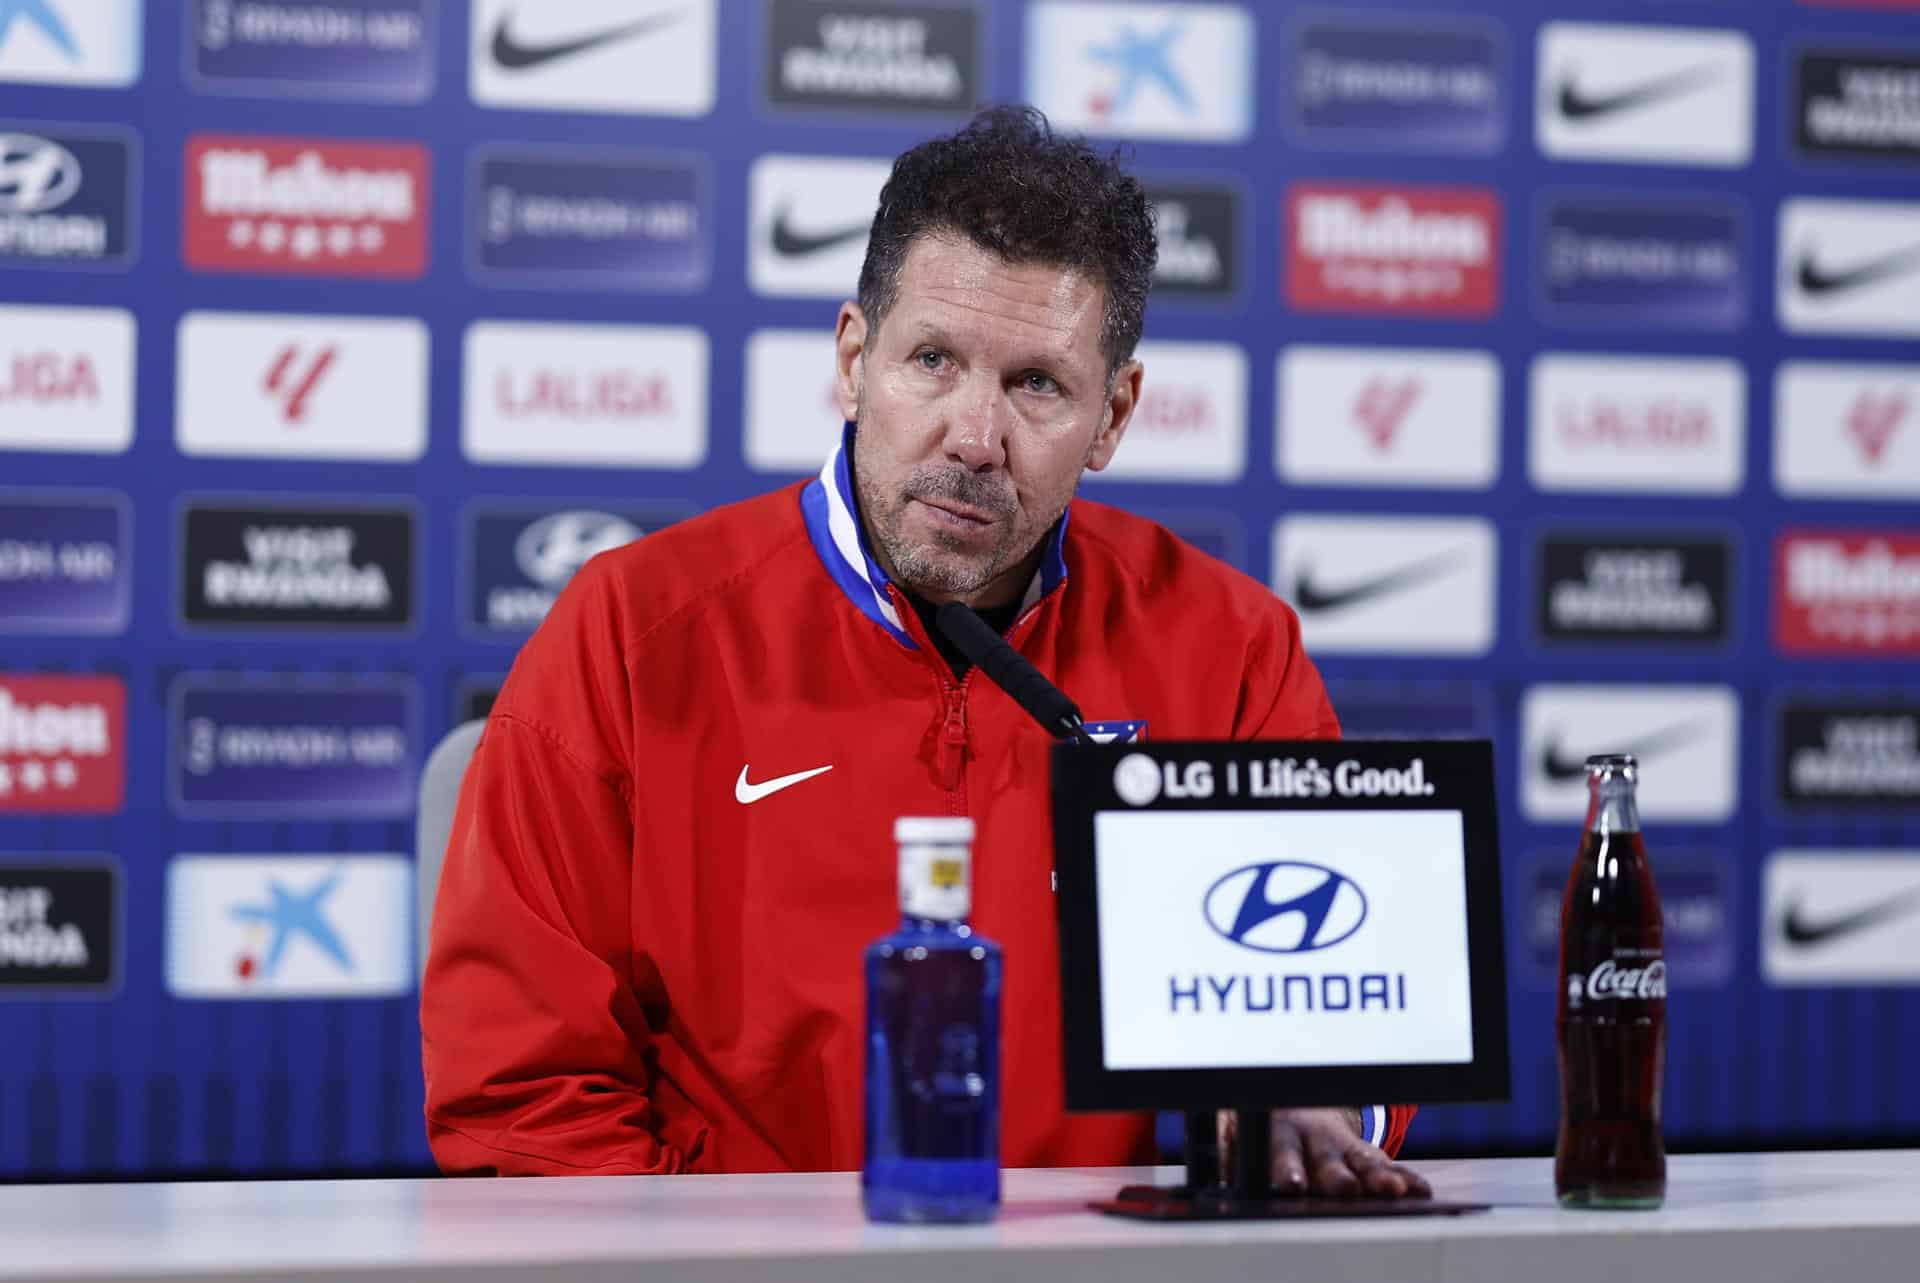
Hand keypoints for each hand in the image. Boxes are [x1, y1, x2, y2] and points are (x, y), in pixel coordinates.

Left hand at [1218, 1108, 1431, 1199]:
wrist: (1282, 1099)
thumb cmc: (1254, 1131)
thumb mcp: (1233, 1137)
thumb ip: (1232, 1160)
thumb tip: (1220, 1186)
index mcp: (1273, 1134)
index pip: (1277, 1151)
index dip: (1285, 1167)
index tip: (1291, 1184)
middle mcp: (1308, 1138)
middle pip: (1322, 1157)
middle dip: (1333, 1174)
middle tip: (1345, 1188)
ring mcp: (1336, 1145)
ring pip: (1358, 1160)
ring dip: (1376, 1176)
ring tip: (1393, 1191)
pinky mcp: (1358, 1153)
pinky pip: (1383, 1163)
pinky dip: (1403, 1177)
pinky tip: (1419, 1190)